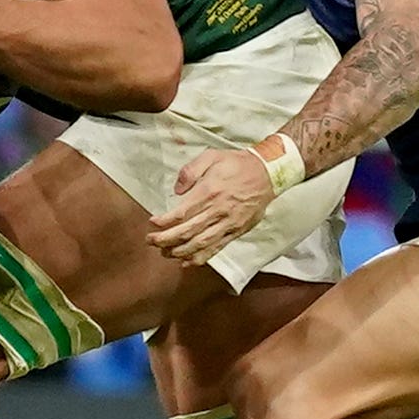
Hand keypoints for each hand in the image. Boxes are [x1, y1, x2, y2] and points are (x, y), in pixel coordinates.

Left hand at [151, 145, 282, 265]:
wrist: (268, 174)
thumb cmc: (237, 164)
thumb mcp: (212, 156)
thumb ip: (190, 170)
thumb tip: (177, 190)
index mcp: (209, 191)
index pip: (181, 213)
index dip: (164, 222)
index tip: (152, 224)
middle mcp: (217, 210)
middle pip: (187, 232)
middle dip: (165, 239)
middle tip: (150, 241)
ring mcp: (227, 223)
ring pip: (200, 244)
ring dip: (179, 251)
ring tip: (164, 253)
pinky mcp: (235, 231)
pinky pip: (216, 248)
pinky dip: (200, 258)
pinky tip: (187, 262)